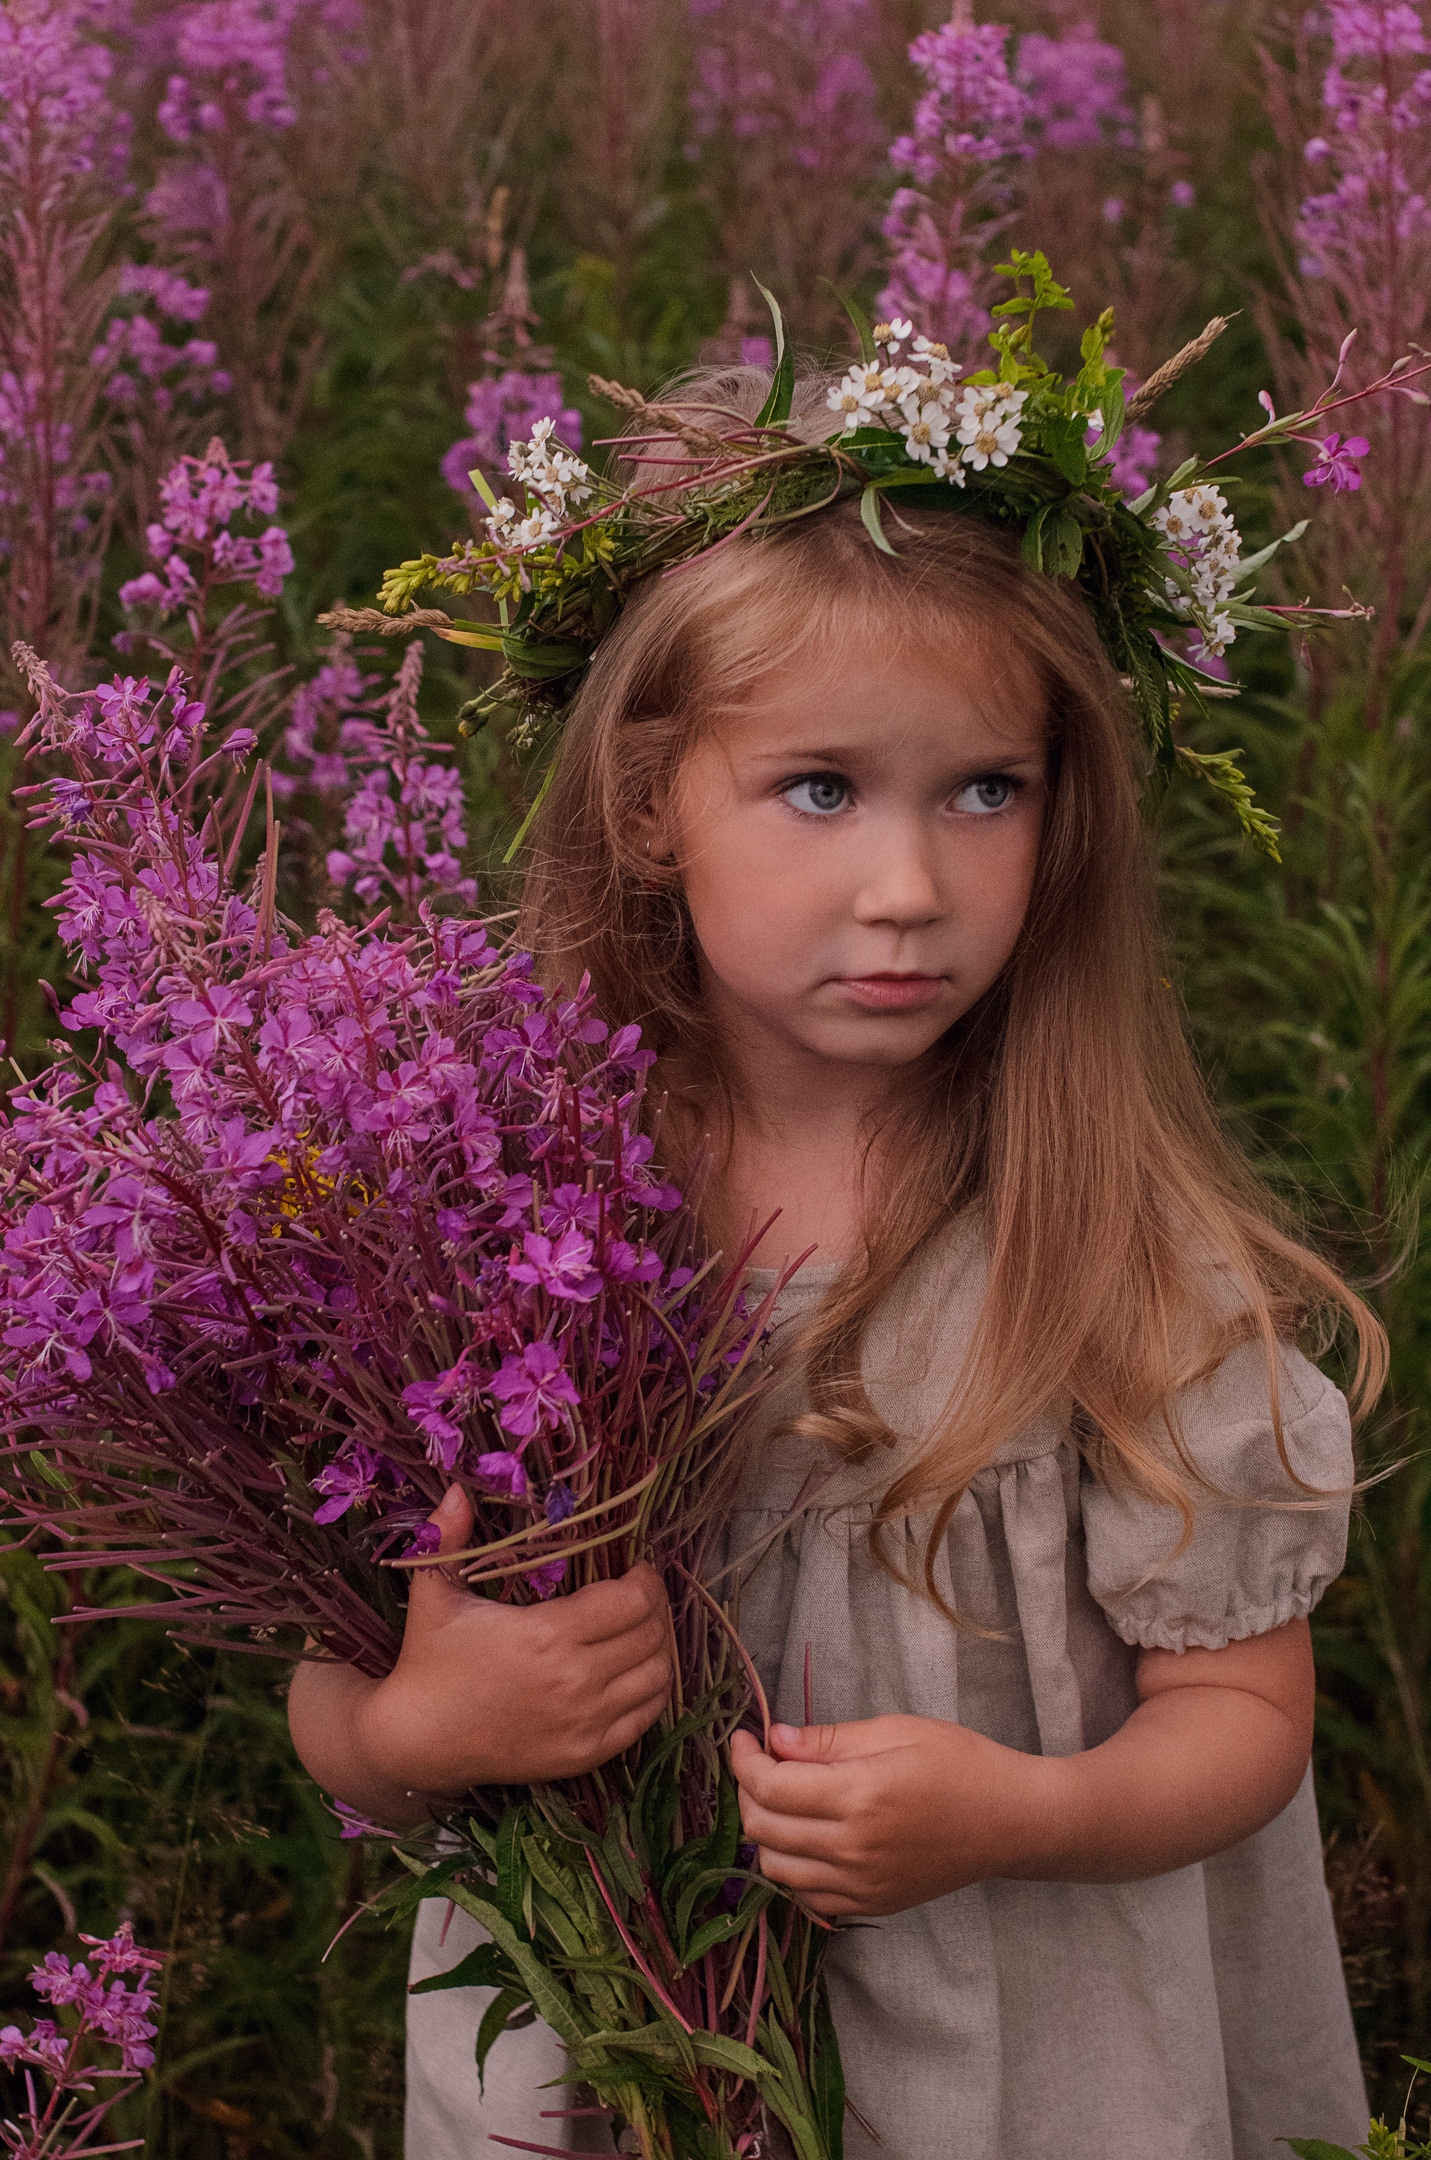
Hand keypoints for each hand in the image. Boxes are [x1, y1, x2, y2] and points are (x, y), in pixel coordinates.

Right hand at [348, 1485, 672, 1795]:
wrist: (417, 1741)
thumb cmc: (428, 1660)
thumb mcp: (433, 1593)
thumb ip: (445, 1536)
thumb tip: (458, 1489)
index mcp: (547, 1634)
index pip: (632, 1601)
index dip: (646, 1581)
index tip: (637, 1569)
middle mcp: (574, 1680)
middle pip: (651, 1635)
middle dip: (654, 1609)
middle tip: (641, 1596)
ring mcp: (583, 1722)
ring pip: (656, 1677)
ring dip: (657, 1650)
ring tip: (640, 1632)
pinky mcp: (584, 1754)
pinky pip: (645, 1719)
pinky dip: (651, 1693)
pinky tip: (636, 1674)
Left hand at [731, 1714, 1054, 1916]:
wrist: (1010, 1821)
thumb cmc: (959, 1763)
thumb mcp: (895, 1731)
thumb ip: (828, 1740)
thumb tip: (774, 1740)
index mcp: (860, 1796)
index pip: (771, 1787)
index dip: (744, 1761)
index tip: (743, 1739)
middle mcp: (854, 1849)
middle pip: (764, 1830)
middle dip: (747, 1792)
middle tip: (758, 1763)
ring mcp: (862, 1885)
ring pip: (777, 1869)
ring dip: (765, 1832)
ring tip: (780, 1799)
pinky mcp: (872, 1905)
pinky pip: (808, 1896)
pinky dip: (793, 1867)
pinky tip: (806, 1836)